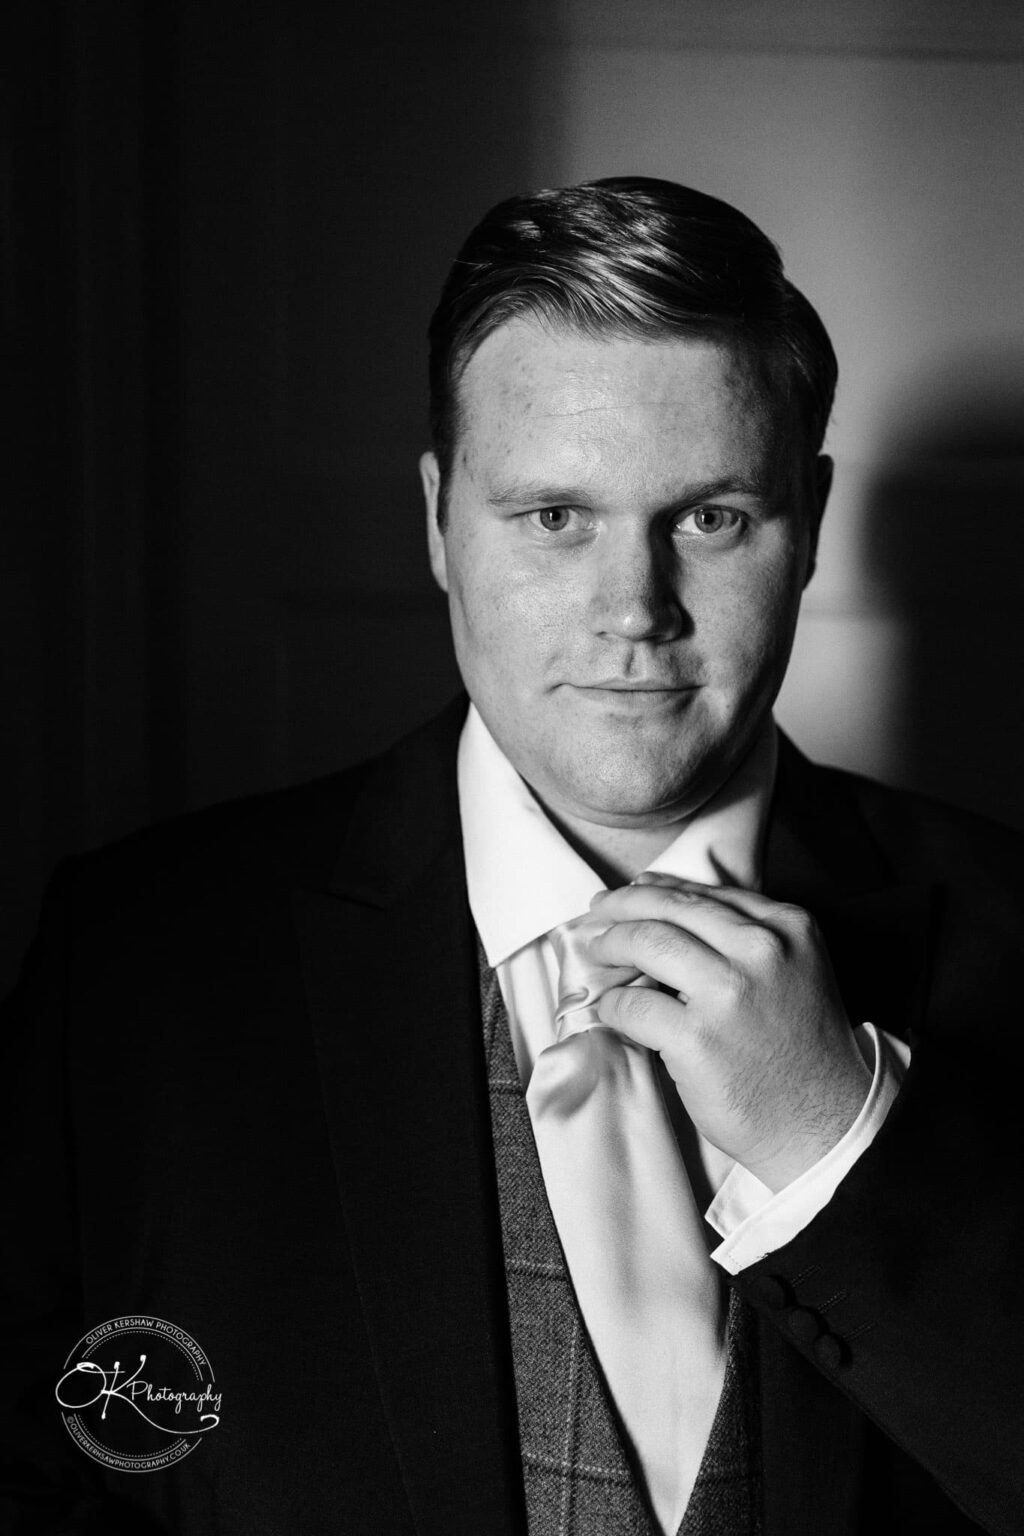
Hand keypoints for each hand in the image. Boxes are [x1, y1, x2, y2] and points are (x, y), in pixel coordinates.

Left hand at [588, 873, 870, 1191]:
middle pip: (671, 909)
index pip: (707, 893)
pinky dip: (613, 1004)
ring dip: (611, 944)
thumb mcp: (794, 971)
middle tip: (598, 912)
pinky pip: (633, 1004)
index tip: (632, 892)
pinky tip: (612, 1008)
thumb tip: (664, 907)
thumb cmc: (801, 1052)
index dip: (660, 888)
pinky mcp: (697, 1038)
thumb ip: (744, 938)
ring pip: (646, 942)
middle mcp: (762, 950)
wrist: (823, 1126)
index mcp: (788, 928)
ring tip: (597, 951)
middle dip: (623, 906)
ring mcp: (729, 993)